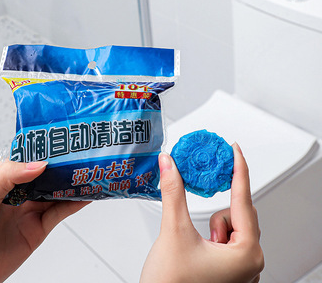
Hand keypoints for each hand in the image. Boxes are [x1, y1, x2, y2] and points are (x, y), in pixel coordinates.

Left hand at [0, 161, 89, 282]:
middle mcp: (18, 194)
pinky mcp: (37, 230)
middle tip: (81, 156)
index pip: (28, 160)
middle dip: (62, 166)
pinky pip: (59, 214)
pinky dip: (73, 204)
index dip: (44, 151)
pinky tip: (83, 196)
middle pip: (46, 176)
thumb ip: (8, 177)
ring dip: (71, 184)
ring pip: (55, 194)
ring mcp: (29, 212)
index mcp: (3, 180)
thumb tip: (38, 165)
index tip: (61, 143)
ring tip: (87, 173)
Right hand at [140, 143, 263, 282]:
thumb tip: (170, 164)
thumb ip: (173, 193)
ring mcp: (240, 271)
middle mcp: (249, 264)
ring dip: (213, 226)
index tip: (235, 149)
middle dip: (215, 211)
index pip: (244, 199)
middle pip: (238, 214)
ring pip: (231, 226)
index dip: (238, 169)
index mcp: (246, 255)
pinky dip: (213, 234)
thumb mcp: (173, 231)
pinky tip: (199, 247)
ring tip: (195, 242)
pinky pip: (227, 239)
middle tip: (201, 196)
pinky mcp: (229, 272)